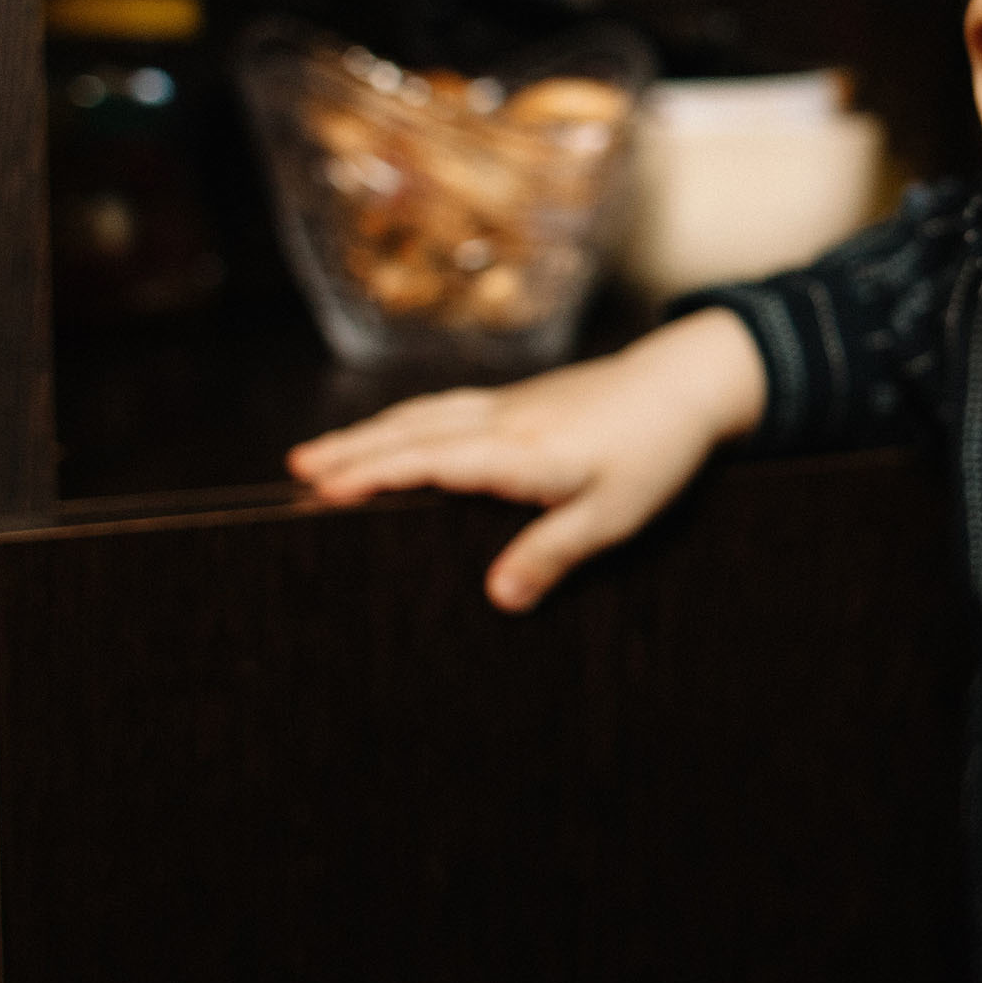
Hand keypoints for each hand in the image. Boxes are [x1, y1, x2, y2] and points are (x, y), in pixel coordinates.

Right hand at [287, 307, 765, 611]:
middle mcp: (504, 422)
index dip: (375, 473)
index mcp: (520, 453)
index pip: (430, 462)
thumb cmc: (654, 455)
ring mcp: (510, 404)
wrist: (687, 384)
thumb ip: (553, 553)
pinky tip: (396, 431)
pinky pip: (447, 406)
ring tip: (321, 453)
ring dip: (372, 432)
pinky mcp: (523, 399)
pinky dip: (408, 419)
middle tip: (295, 471)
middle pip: (414, 433)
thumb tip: (497, 598)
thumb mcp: (612, 515)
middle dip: (353, 451)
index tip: (321, 488)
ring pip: (425, 415)